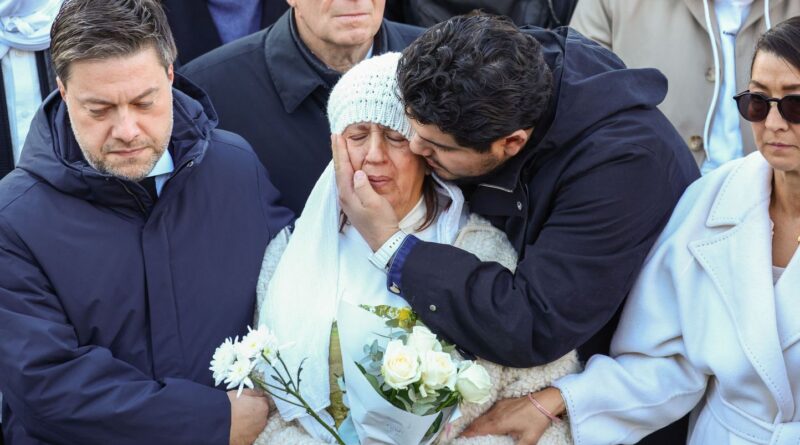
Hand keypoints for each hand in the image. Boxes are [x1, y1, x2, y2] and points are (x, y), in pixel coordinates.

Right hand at [229, 389, 268, 444]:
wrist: (219, 424)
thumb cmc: (229, 405)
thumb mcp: (241, 392)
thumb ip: (253, 392)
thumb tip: (259, 393)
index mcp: (263, 406)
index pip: (265, 400)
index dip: (258, 400)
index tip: (251, 400)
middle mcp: (264, 419)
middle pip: (263, 413)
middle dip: (257, 411)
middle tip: (245, 409)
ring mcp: (257, 431)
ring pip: (258, 423)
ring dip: (253, 421)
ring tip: (241, 419)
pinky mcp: (250, 440)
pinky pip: (251, 432)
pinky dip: (247, 430)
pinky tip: (239, 427)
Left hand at [331, 133, 399, 250]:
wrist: (384, 241)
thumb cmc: (382, 222)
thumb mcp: (375, 203)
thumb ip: (364, 187)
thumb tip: (358, 173)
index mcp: (348, 194)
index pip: (342, 168)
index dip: (340, 151)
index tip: (337, 136)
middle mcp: (344, 197)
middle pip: (338, 170)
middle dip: (337, 153)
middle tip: (335, 137)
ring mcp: (348, 202)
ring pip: (341, 176)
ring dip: (340, 161)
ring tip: (339, 149)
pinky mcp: (353, 204)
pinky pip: (346, 182)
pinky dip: (345, 171)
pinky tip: (348, 169)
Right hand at [461, 387, 564, 444]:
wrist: (544, 401)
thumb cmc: (536, 420)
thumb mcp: (529, 439)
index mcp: (499, 423)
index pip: (479, 430)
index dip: (468, 435)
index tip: (460, 438)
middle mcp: (496, 414)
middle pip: (477, 423)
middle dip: (468, 430)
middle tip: (461, 436)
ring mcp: (499, 407)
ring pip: (482, 417)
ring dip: (474, 424)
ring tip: (469, 430)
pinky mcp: (503, 403)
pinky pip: (488, 412)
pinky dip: (482, 418)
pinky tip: (483, 420)